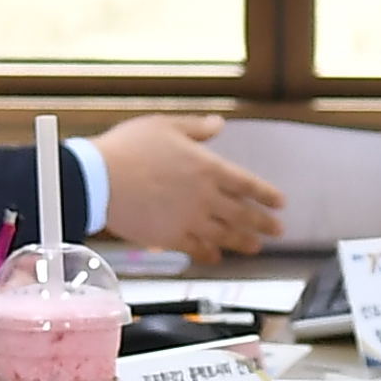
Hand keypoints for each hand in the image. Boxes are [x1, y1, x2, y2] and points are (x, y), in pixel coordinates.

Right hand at [89, 114, 284, 261]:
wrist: (100, 179)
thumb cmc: (129, 148)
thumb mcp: (166, 126)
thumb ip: (197, 128)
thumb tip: (218, 124)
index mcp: (208, 168)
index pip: (247, 184)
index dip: (266, 195)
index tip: (280, 204)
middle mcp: (205, 197)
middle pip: (242, 214)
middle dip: (263, 223)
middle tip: (277, 231)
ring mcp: (189, 219)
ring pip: (225, 235)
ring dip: (243, 242)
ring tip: (255, 247)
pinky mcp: (170, 237)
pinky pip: (197, 248)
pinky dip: (210, 253)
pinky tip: (216, 256)